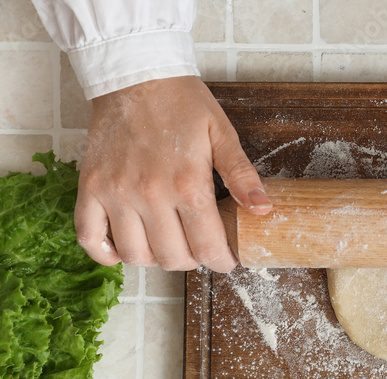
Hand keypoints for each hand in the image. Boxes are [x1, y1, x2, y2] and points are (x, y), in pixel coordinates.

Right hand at [75, 76, 271, 271]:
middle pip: (173, 258)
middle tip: (198, 246)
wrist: (136, 75)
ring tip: (168, 243)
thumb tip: (263, 209)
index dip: (221, 261)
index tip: (225, 258)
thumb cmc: (181, 103)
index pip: (207, 248)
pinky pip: (90, 237)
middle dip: (192, 260)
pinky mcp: (90, 188)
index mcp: (187, 184)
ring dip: (155, 259)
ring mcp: (116, 193)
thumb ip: (242, 175)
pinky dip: (107, 252)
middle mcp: (149, 194)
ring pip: (135, 255)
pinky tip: (127, 246)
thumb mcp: (222, 134)